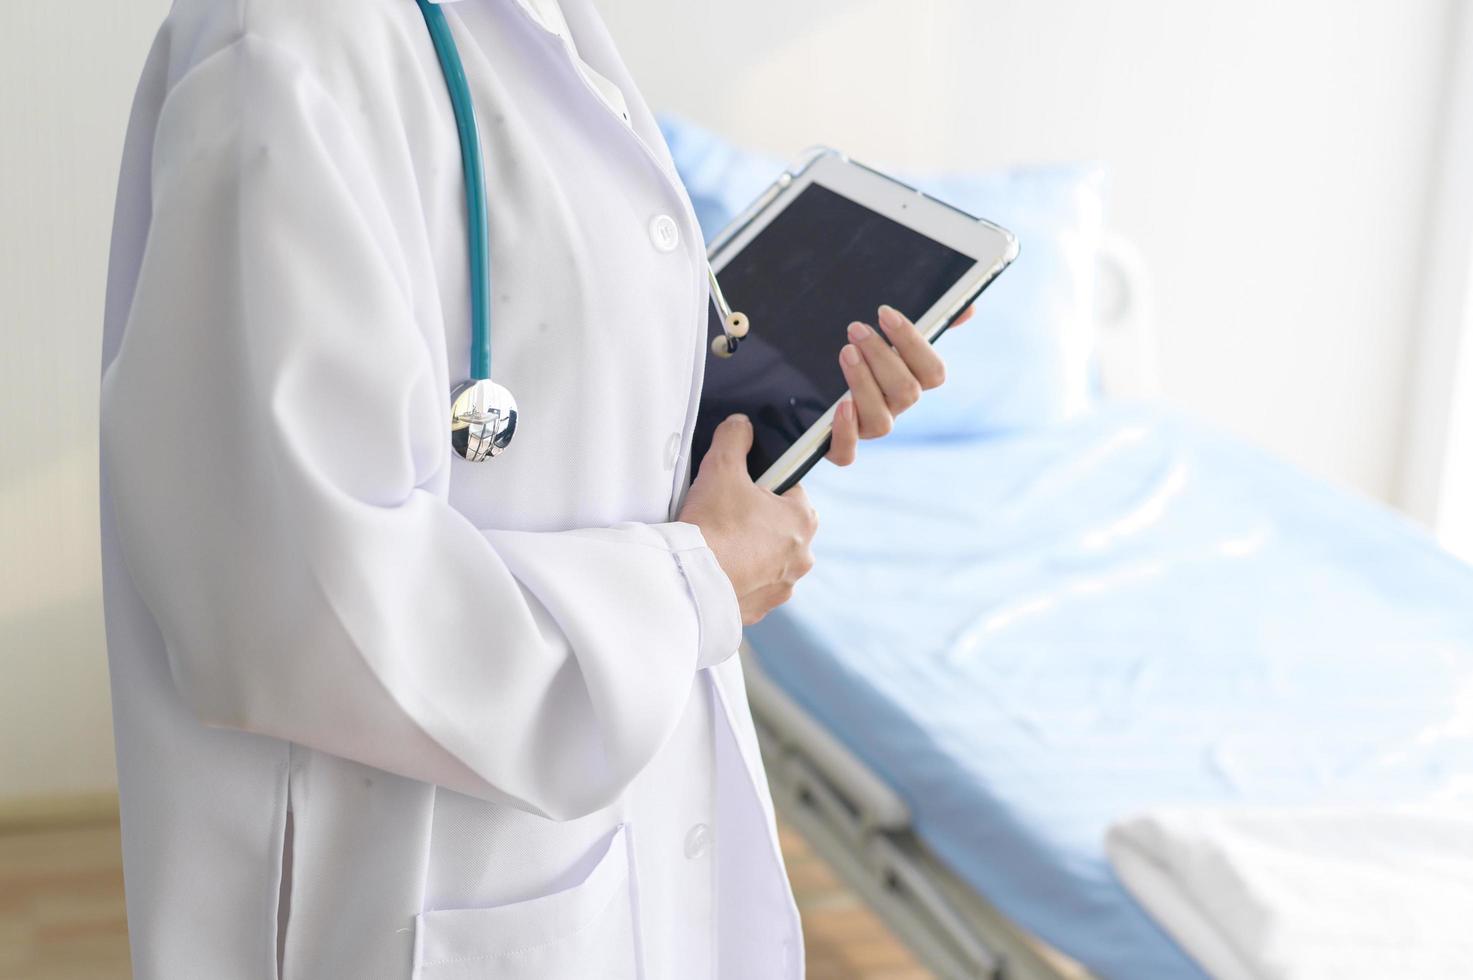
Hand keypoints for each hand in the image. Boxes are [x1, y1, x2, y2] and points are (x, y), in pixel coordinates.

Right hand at [679, 414, 817, 624]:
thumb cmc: (713, 524)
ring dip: (750, 552)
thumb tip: (741, 425)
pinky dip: (738, 579)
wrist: (691, 582)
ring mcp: (782, 587)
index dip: (763, 485)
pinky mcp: (760, 610)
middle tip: (725, 515)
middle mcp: (802, 557)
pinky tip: (716, 569)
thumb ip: (734, 438)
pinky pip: (753, 587)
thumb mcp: (721, 466)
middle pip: (780, 527)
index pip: (791, 490)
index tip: (740, 489)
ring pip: (768, 559)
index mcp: (803, 520)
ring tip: (718, 544)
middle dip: (757, 520)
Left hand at [827, 304, 973, 464]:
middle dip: (882, 356)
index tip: (884, 312)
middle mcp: (895, 408)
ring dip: (863, 383)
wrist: (808, 386)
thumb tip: (967, 310)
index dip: (912, 342)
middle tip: (855, 328)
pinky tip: (839, 406)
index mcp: (912, 381)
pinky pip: (847, 454)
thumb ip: (923, 326)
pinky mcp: (839, 446)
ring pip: (881, 421)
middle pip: (907, 392)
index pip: (934, 373)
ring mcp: (868, 428)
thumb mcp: (886, 339)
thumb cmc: (859, 358)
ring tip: (845, 351)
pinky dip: (845, 432)